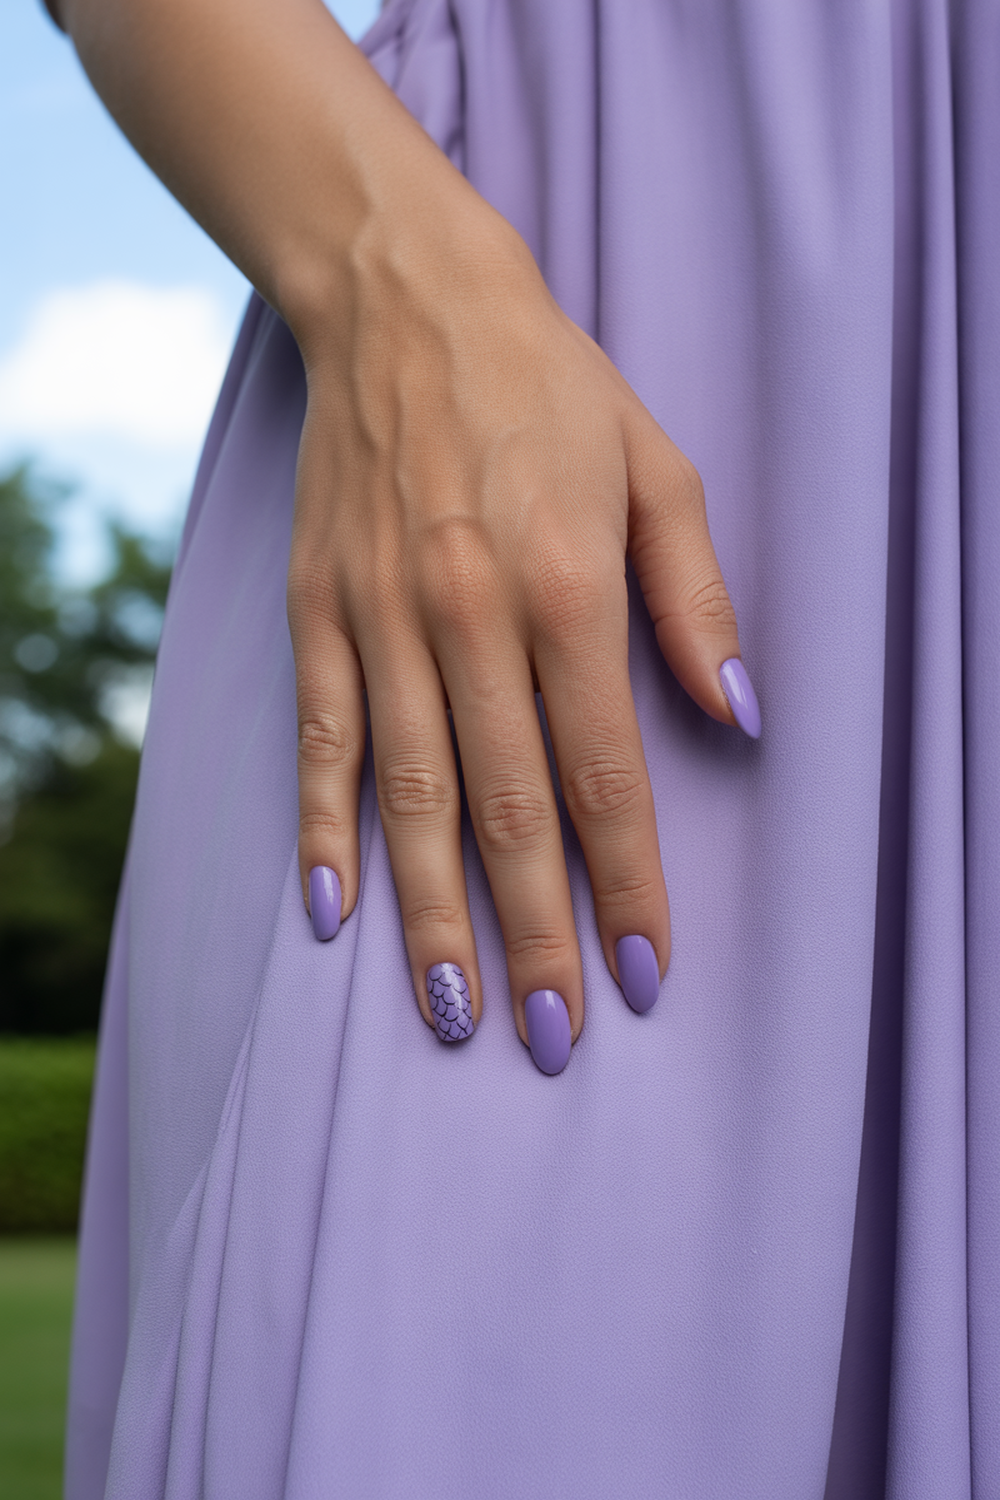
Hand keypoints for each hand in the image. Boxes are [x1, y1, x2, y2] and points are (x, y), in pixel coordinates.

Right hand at [288, 205, 753, 1070]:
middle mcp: (469, 614)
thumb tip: (742, 719)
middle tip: (556, 1037)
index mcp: (568, 587)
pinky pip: (322, 739)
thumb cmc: (548, 390)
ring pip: (412, 798)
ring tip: (456, 1014)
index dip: (630, 884)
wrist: (407, 305)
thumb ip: (696, 600)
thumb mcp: (658, 469)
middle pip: (508, 811)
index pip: (606, 774)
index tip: (647, 974)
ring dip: (436, 916)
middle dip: (538, 935)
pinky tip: (336, 914)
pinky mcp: (319, 610)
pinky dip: (324, 830)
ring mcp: (382, 618)